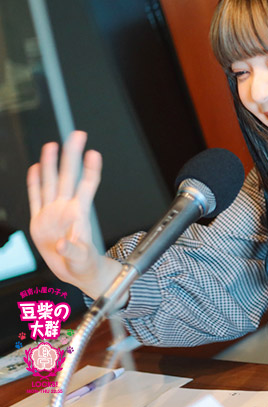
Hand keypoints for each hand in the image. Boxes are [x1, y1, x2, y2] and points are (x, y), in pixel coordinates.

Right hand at [27, 131, 120, 298]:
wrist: (73, 272)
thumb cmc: (83, 264)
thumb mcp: (81, 260)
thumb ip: (73, 251)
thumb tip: (63, 244)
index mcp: (79, 215)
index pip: (87, 186)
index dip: (91, 170)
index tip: (94, 153)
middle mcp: (66, 208)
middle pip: (68, 176)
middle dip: (71, 155)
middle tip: (77, 134)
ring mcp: (52, 212)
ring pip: (50, 182)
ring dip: (50, 163)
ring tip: (52, 145)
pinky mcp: (39, 220)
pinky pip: (35, 197)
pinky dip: (34, 183)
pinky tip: (35, 168)